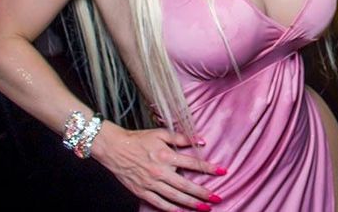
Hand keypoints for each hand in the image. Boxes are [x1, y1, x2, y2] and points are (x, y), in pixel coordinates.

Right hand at [90, 122, 224, 210]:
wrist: (114, 148)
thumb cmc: (139, 139)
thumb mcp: (161, 133)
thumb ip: (182, 138)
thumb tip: (201, 141)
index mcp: (166, 155)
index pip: (193, 164)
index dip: (208, 168)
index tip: (222, 172)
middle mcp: (160, 171)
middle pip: (186, 185)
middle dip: (203, 193)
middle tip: (217, 198)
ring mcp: (151, 183)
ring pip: (175, 197)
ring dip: (191, 203)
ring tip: (205, 208)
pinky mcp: (141, 191)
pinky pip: (159, 203)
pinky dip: (171, 208)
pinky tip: (182, 211)